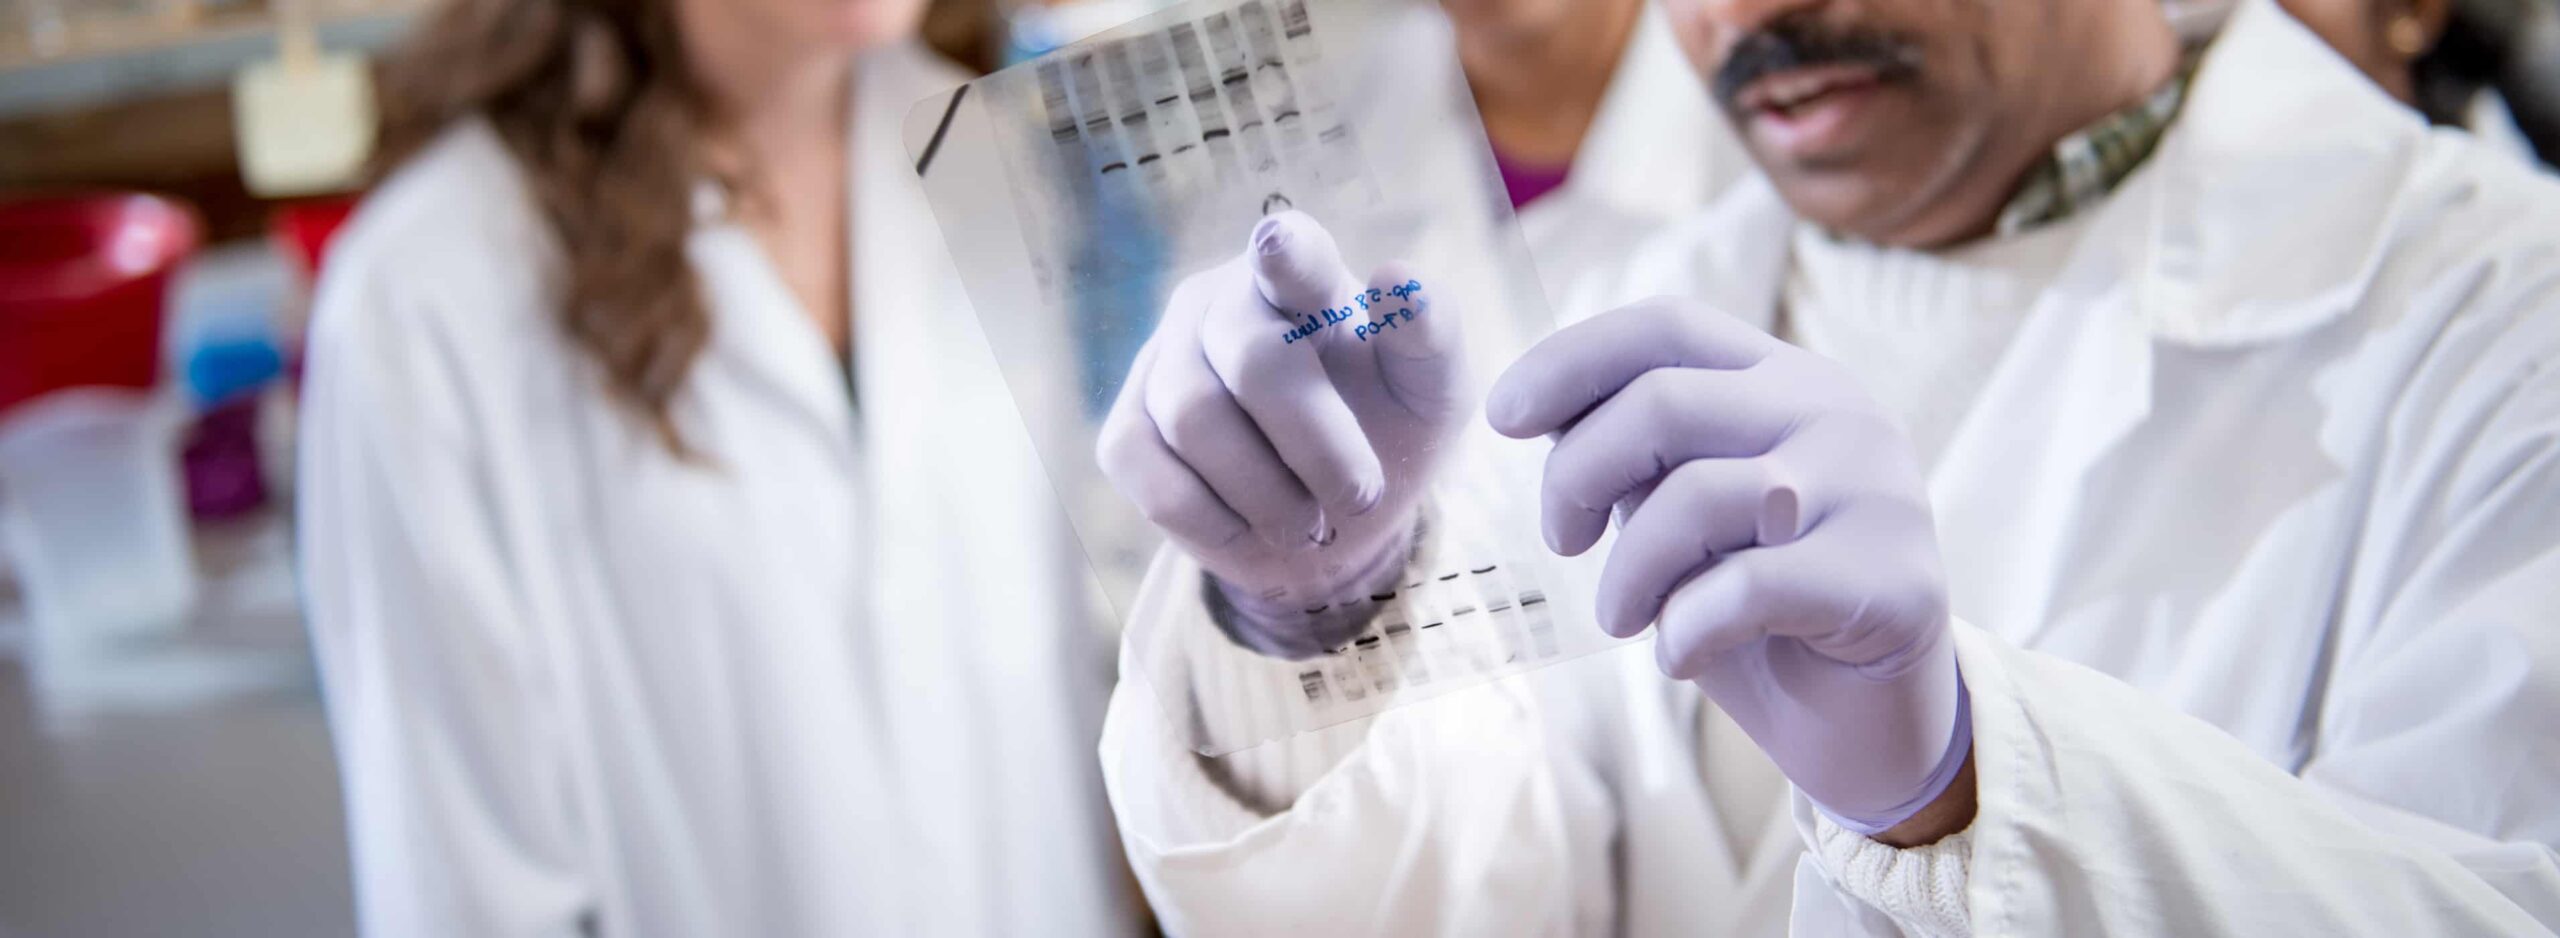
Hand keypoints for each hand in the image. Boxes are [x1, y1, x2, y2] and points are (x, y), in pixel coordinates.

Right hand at [1098, 211, 1465, 658]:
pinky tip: (1251, 527)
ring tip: (1310, 522)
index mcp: (1299, 276)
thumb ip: (1430, 332)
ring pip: (1193, 421)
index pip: (1290, 252)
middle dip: (1318, 446)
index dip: (1284, 254)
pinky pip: (1155, 481)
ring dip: (1269, 495)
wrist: (1331, 516)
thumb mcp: (1431, 389)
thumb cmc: (1388, 429)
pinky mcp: (1125, 434)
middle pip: (1251, 361)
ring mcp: (1162, 364)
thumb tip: (1397, 278)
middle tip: (1360, 496)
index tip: (1278, 249)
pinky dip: (1216, 524)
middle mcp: (1218, 303)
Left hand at [1487, 298, 1969, 834]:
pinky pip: (1746, 587)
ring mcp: (1875, 491)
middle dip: (1576, 476)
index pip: (1665, 328)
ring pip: (1697, 496)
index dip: (1570, 360)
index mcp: (1786, 378)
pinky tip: (1679, 656)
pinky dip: (1685, 629)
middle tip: (1562, 542)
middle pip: (1662, 402)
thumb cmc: (1759, 613)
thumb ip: (1638, 459)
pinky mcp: (1894, 581)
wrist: (1871, 722)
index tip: (1504, 417)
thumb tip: (1541, 414)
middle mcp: (1837, 413)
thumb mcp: (1685, 518)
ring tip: (1623, 618)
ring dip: (1628, 572)